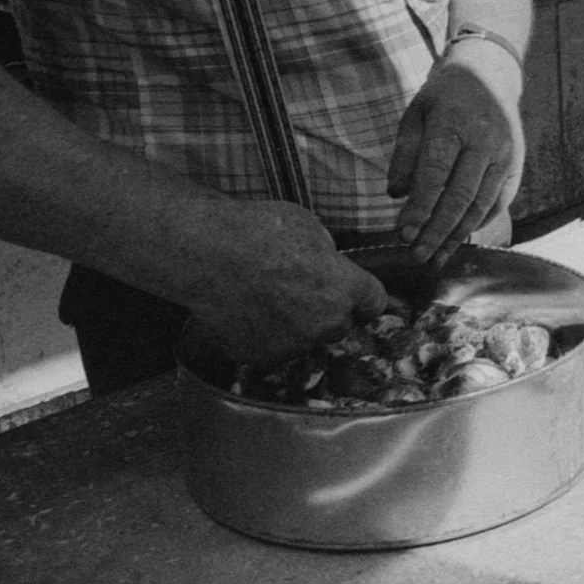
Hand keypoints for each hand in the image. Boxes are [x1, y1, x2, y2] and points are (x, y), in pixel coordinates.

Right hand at [186, 200, 389, 365]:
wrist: (208, 255)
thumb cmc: (258, 231)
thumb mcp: (307, 226)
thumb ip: (326, 252)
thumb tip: (327, 261)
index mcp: (345, 288)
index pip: (374, 302)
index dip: (364, 297)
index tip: (355, 295)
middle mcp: (326, 323)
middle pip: (340, 325)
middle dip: (326, 311)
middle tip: (298, 291)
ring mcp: (294, 344)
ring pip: (305, 339)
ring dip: (295, 325)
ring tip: (265, 298)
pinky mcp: (262, 357)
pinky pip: (272, 349)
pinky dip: (264, 335)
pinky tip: (247, 311)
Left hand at [389, 47, 524, 260]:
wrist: (489, 74)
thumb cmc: (443, 98)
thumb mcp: (415, 115)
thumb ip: (405, 154)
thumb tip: (396, 196)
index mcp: (454, 123)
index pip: (435, 174)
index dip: (419, 208)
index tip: (403, 234)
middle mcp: (485, 139)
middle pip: (461, 196)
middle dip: (437, 231)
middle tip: (418, 256)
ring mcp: (505, 152)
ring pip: (482, 204)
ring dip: (458, 235)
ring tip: (437, 257)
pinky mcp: (516, 163)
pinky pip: (499, 201)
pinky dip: (479, 223)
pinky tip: (460, 238)